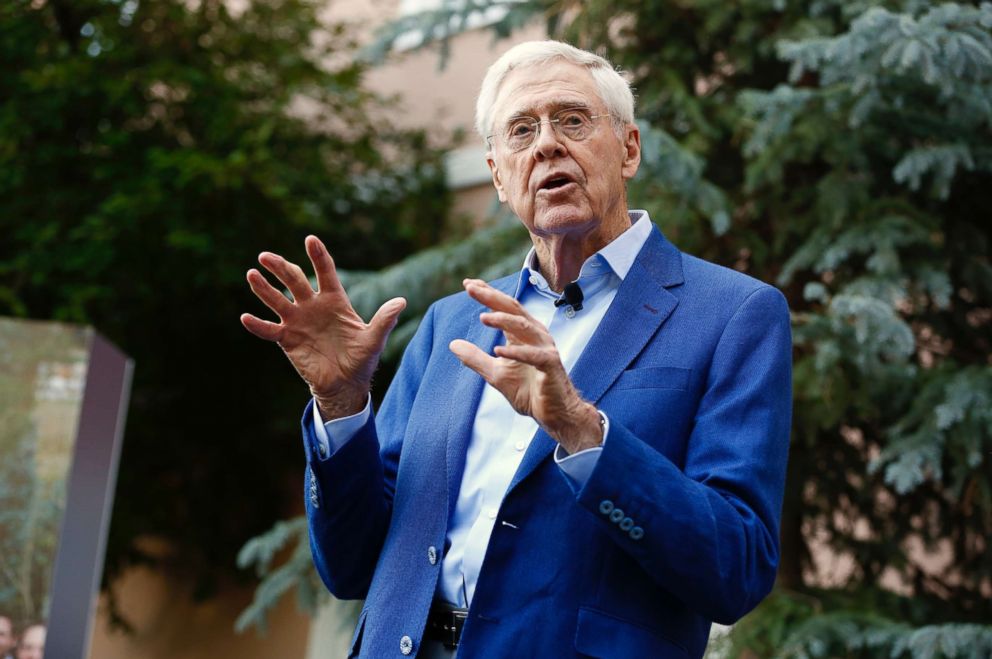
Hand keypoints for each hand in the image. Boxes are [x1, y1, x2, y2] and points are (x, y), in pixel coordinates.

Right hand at [241, 235, 405, 418]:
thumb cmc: (361, 359)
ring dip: (264, 288)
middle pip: (294, 280)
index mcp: (335, 300)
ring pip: (277, 300)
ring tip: (251, 274)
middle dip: (281, 267)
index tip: (310, 240)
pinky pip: (269, 330)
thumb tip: (401, 301)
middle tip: (265, 256)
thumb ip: (384, 320)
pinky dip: (257, 324)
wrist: (345, 383)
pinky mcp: (287, 339)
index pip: (326, 272)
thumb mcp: (374, 340)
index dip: (318, 256)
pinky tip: (245, 317)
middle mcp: (313, 306)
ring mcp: (297, 321)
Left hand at [449, 279, 602, 453]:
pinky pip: (533, 355)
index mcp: (522, 334)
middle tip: (471, 288)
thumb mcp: (495, 373)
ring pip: (524, 326)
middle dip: (492, 297)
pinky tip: (499, 351)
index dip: (487, 294)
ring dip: (503, 320)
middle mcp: (535, 335)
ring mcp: (544, 348)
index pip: (504, 307)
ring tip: (483, 317)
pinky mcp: (550, 365)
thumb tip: (452, 344)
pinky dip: (516, 352)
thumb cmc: (528, 391)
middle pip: (512, 309)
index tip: (468, 284)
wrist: (553, 414)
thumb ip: (475, 358)